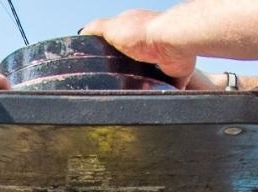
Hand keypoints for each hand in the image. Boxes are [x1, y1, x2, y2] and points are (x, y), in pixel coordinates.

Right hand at [81, 10, 196, 83]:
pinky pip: (168, 87)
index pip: (119, 45)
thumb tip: (83, 31)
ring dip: (143, 85)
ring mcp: (162, 60)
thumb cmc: (143, 32)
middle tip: (116, 85)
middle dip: (127, 74)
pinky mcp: (173, 73)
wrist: (171, 42)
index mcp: (133, 32)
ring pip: (150, 77)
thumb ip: (97, 28)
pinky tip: (152, 99)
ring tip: (132, 94)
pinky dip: (162, 93)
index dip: (110, 56)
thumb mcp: (111, 27)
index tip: (101, 67)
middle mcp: (149, 45)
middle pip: (134, 63)